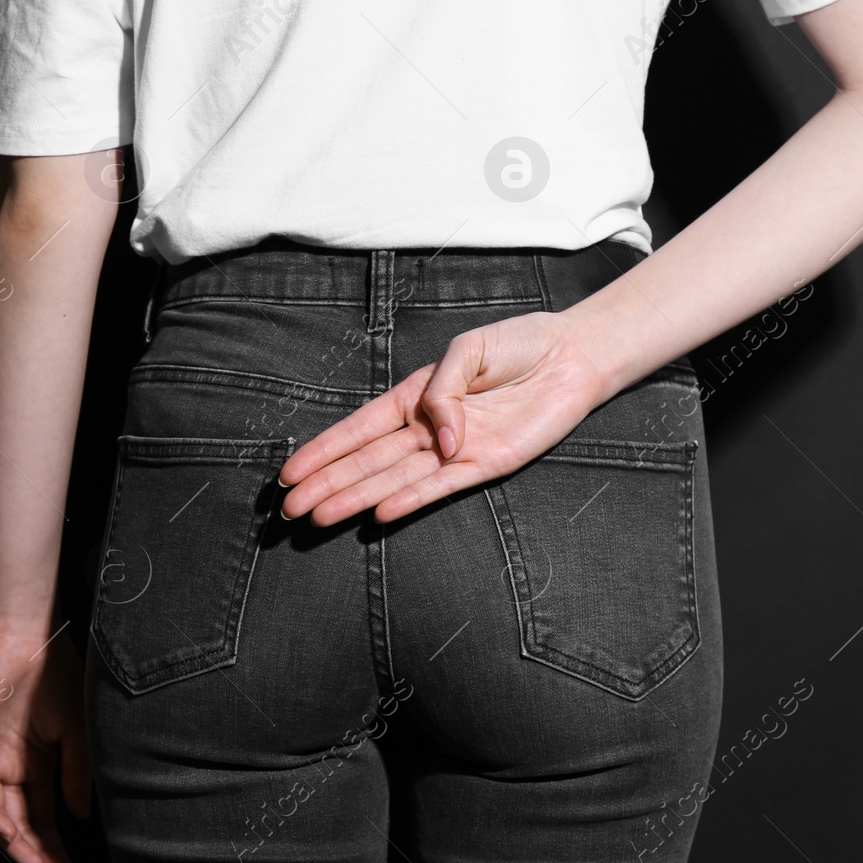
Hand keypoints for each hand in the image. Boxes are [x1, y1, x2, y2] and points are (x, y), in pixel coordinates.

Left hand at [0, 622, 90, 862]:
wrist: (31, 635)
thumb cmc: (58, 673)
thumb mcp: (77, 731)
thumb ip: (76, 775)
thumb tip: (79, 817)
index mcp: (37, 763)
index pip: (43, 816)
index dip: (55, 847)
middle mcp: (10, 765)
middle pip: (19, 821)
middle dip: (35, 852)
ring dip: (12, 839)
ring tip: (32, 861)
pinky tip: (7, 830)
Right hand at [278, 310, 611, 525]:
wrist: (572, 356)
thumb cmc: (518, 345)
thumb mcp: (467, 350)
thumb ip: (443, 390)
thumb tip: (439, 438)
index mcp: (415, 396)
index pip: (359, 429)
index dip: (323, 451)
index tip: (290, 475)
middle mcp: (428, 429)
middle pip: (368, 462)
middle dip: (327, 484)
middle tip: (290, 511)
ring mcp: (454, 450)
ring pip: (395, 479)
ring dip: (357, 499)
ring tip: (321, 518)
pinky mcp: (486, 466)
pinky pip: (442, 487)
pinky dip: (413, 501)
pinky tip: (380, 514)